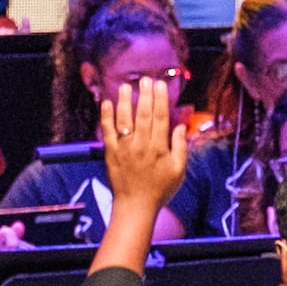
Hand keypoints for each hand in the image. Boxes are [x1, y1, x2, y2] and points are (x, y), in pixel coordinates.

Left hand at [97, 74, 189, 208]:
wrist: (135, 206)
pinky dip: (106, 117)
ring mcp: (124, 148)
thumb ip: (180, 147)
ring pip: (124, 119)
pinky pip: (107, 131)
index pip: (161, 118)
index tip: (160, 85)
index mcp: (159, 148)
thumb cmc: (160, 189)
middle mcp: (141, 145)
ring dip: (125, 101)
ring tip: (127, 86)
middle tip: (145, 79)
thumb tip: (179, 126)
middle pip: (144, 114)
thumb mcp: (179, 171)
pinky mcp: (110, 153)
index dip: (160, 99)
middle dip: (145, 95)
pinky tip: (107, 103)